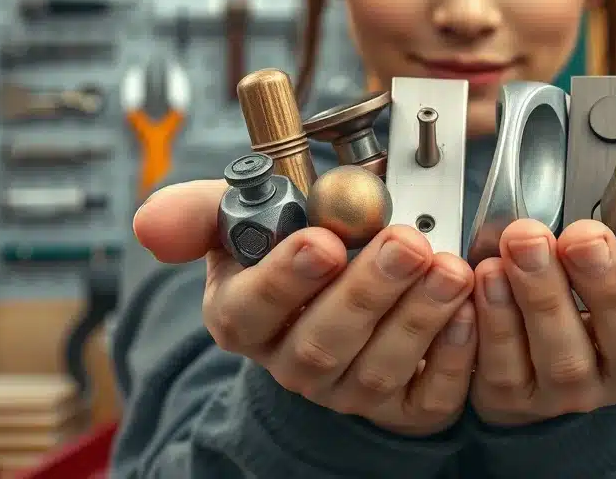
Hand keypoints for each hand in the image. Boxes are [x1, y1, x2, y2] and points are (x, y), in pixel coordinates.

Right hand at [133, 180, 477, 436]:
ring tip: (448, 268)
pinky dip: (450, 357)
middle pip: (321, 342)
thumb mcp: (243, 218)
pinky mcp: (400, 405)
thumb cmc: (291, 247)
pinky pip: (425, 396)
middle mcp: (291, 360)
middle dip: (366, 292)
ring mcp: (346, 389)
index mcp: (244, 315)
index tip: (321, 242)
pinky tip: (467, 312)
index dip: (285, 280)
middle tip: (405, 243)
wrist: (338, 289)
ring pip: (376, 368)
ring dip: (416, 317)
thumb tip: (148, 225)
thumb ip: (203, 211)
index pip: (250, 311)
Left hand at [469, 183, 615, 426]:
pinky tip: (484, 280)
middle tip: (579, 236)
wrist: (586, 289)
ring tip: (522, 245)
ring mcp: (583, 385)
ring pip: (566, 357)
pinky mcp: (525, 392)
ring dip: (541, 299)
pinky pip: (506, 370)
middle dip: (601, 285)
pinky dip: (492, 326)